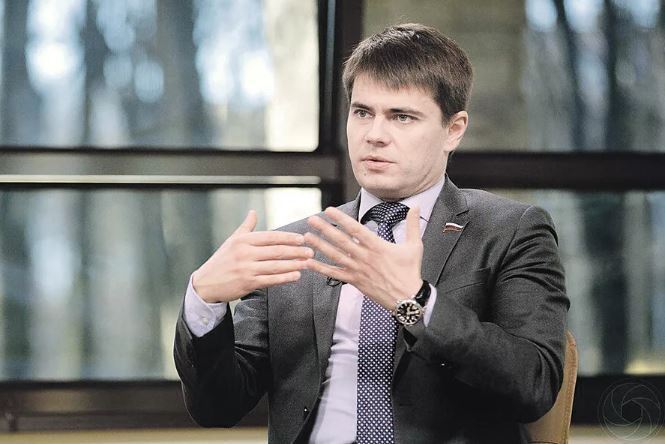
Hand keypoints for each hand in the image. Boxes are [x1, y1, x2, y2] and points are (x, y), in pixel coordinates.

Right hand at [192, 210, 313, 302]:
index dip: (288, 237)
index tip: (302, 238)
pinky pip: (270, 280)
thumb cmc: (221, 261)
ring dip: (294, 264)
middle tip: (311, 250)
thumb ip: (246, 227)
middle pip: (276, 251)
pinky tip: (296, 276)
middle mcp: (245, 253)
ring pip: (276, 265)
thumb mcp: (232, 241)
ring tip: (308, 263)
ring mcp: (246, 268)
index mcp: (243, 240)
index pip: (270, 237)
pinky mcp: (248, 283)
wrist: (206, 283)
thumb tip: (253, 212)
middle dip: (296, 251)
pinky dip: (285, 278)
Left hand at [304, 206, 422, 309]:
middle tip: (311, 219)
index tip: (329, 210)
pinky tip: (309, 263)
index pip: (355, 229)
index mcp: (377, 246)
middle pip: (341, 240)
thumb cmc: (411, 271)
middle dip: (324, 228)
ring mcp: (358, 270)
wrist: (408, 298)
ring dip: (319, 246)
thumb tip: (416, 205)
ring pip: (335, 255)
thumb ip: (412, 225)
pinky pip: (335, 274)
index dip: (341, 218)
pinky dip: (321, 269)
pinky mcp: (355, 282)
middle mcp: (365, 257)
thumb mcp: (415, 246)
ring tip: (306, 236)